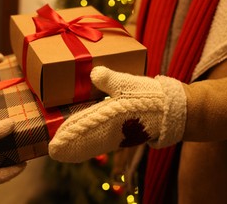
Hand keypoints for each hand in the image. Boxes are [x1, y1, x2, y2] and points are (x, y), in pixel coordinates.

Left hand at [49, 66, 186, 162]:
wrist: (173, 110)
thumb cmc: (149, 96)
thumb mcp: (129, 83)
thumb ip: (110, 78)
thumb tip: (93, 73)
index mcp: (111, 117)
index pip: (84, 128)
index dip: (69, 136)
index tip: (55, 146)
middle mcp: (113, 131)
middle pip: (87, 142)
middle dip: (70, 146)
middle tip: (54, 152)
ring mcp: (119, 136)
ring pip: (94, 144)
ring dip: (79, 147)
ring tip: (64, 151)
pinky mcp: (124, 136)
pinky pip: (103, 143)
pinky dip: (91, 144)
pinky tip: (85, 144)